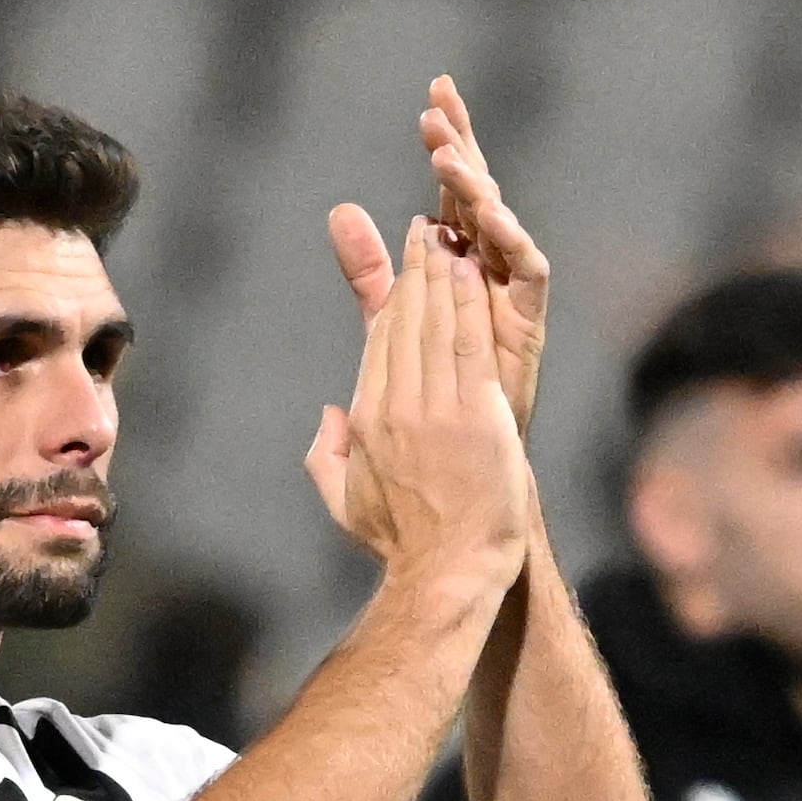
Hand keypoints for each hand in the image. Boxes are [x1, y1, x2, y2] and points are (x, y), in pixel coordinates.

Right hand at [304, 207, 534, 603]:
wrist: (448, 570)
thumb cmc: (402, 543)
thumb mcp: (346, 501)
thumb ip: (327, 454)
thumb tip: (327, 416)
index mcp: (367, 419)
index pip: (382, 340)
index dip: (395, 293)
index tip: (404, 263)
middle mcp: (395, 405)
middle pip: (406, 320)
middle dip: (417, 268)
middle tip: (428, 229)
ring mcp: (435, 408)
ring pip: (435, 323)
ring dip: (442, 274)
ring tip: (450, 236)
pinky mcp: (474, 415)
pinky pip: (468, 343)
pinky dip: (468, 302)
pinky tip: (473, 270)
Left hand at [319, 73, 553, 432]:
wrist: (464, 470)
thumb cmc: (435, 399)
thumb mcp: (391, 323)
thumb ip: (370, 270)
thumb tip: (340, 211)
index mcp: (459, 262)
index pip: (451, 186)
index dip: (447, 140)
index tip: (433, 96)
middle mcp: (489, 269)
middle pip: (479, 190)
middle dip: (464, 141)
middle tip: (443, 97)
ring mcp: (510, 294)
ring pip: (498, 222)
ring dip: (474, 184)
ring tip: (445, 154)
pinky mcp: (529, 323)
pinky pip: (528, 271)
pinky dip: (509, 240)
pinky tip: (486, 213)